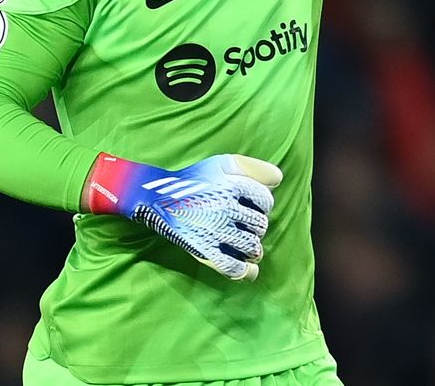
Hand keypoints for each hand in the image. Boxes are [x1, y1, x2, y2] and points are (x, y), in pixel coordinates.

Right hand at [84, 152, 282, 280]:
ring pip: (251, 247)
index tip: (253, 206)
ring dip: (253, 247)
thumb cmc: (194, 179)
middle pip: (260, 224)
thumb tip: (278, 179)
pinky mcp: (204, 251)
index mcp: (232, 185)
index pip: (266, 201)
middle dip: (256, 225)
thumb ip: (254, 167)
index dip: (262, 204)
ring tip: (248, 245)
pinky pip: (233, 268)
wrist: (157, 197)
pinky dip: (245, 271)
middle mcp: (225, 208)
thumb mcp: (223, 163)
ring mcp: (214, 231)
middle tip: (246, 225)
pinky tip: (249, 270)